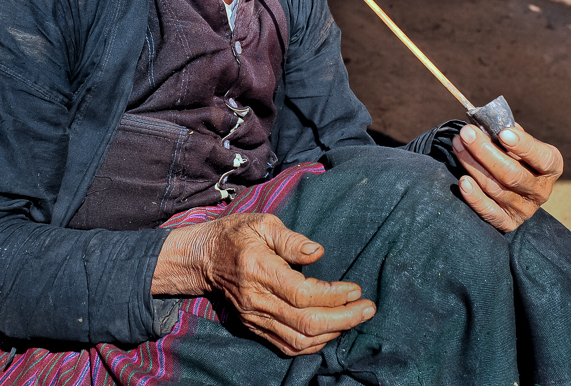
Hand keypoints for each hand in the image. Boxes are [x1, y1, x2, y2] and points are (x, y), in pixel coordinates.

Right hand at [153, 214, 375, 355]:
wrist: (202, 259)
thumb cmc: (235, 235)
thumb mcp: (262, 222)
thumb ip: (291, 239)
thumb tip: (319, 253)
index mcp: (258, 270)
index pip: (302, 293)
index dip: (333, 295)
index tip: (355, 289)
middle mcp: (256, 300)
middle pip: (305, 322)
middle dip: (343, 319)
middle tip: (368, 308)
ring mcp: (254, 318)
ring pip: (298, 340)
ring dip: (332, 334)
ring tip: (354, 319)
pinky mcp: (254, 327)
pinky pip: (287, 346)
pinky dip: (313, 344)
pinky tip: (331, 331)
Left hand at [452, 122, 562, 231]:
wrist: (512, 190)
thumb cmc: (513, 157)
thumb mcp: (516, 142)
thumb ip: (506, 132)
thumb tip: (487, 122)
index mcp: (550, 168)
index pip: (543, 159)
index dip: (524, 146)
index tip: (503, 133)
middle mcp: (540, 191)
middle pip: (512, 174)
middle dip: (485, 151)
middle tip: (467, 133)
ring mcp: (524, 209)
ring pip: (495, 187)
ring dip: (472, 165)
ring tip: (457, 145)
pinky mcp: (507, 222)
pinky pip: (489, 212)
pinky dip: (474, 197)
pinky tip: (463, 181)